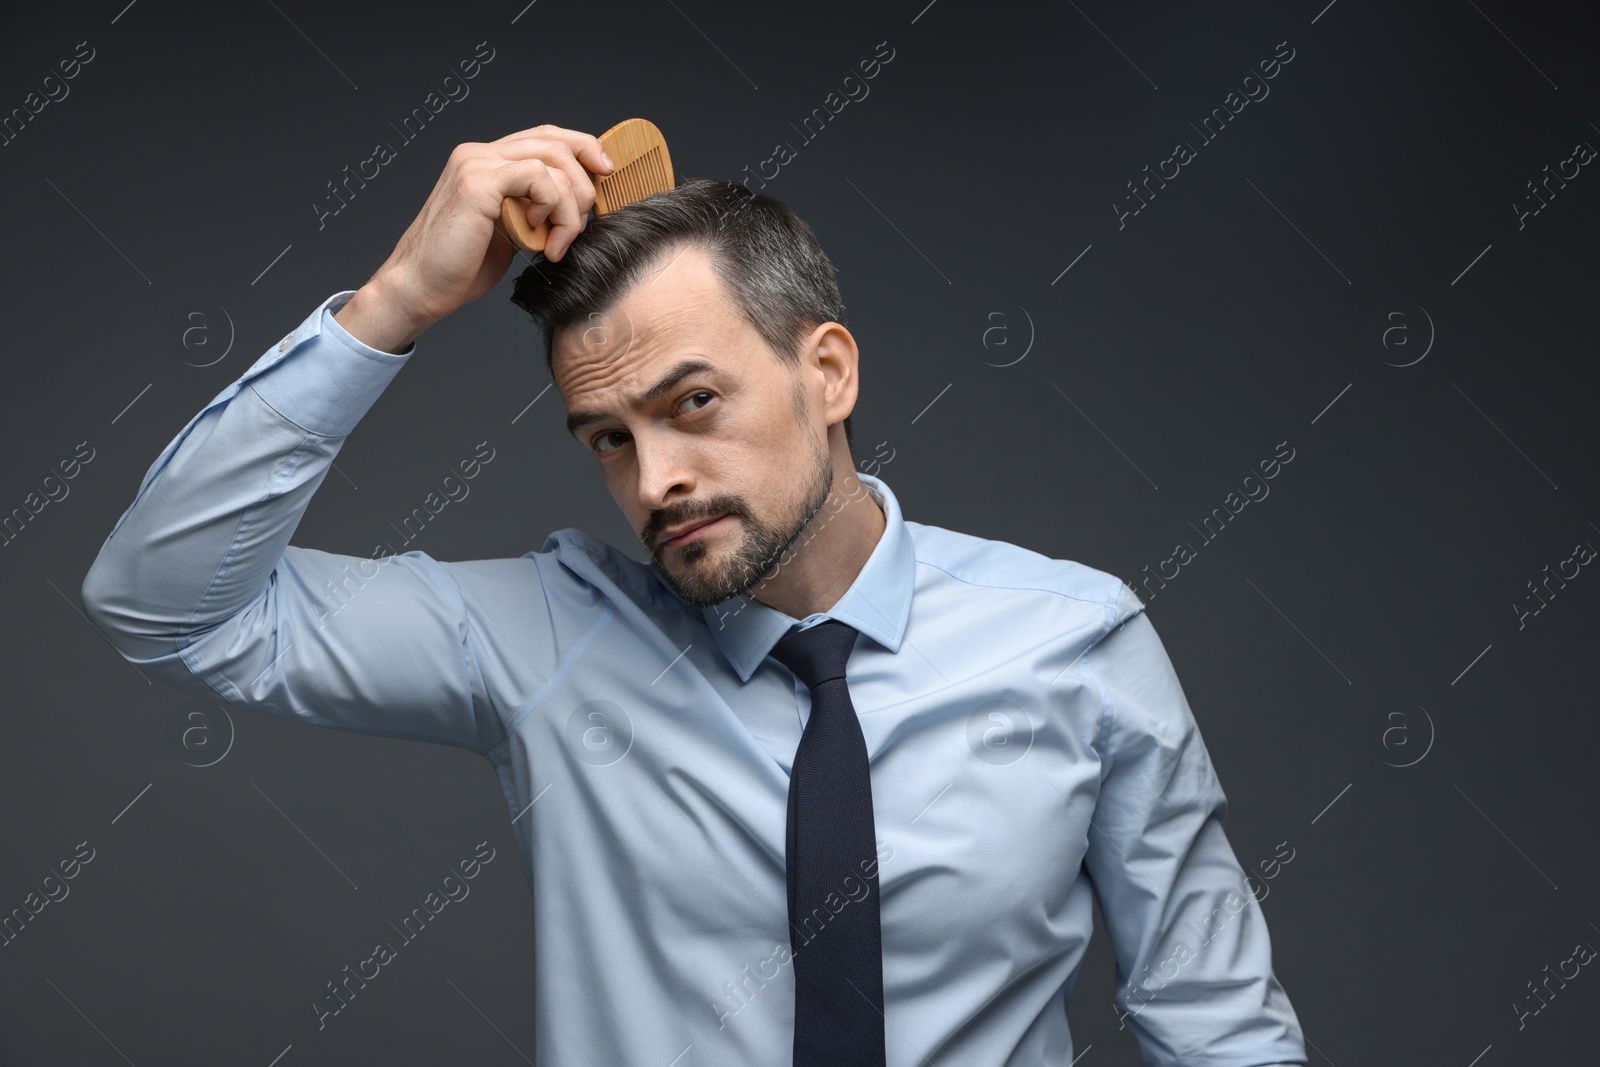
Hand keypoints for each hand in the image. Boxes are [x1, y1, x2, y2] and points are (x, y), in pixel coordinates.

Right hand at [336, 124, 613, 351]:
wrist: (420, 287)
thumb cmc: (461, 266)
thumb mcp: (510, 231)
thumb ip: (534, 210)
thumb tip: (577, 207)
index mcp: (487, 162)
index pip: (546, 137)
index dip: (583, 148)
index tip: (607, 175)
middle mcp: (480, 154)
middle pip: (555, 140)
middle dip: (585, 181)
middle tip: (583, 222)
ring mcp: (477, 164)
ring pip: (552, 160)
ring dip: (570, 205)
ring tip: (558, 241)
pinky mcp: (478, 182)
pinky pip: (538, 177)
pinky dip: (553, 209)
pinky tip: (541, 240)